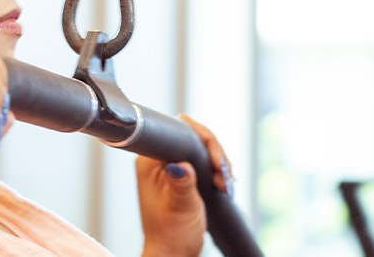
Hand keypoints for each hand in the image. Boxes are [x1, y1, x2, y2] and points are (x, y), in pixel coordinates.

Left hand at [136, 114, 230, 256]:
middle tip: (224, 177)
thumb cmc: (172, 234)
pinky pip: (201, 162)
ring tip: (224, 186)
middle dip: (215, 154)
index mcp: (149, 161)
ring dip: (218, 165)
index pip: (179, 130)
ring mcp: (168, 167)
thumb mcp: (180, 207)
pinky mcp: (180, 176)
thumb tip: (181, 166)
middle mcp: (157, 160)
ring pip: (200, 150)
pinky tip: (223, 185)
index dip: (203, 139)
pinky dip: (216, 171)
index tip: (216, 162)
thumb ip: (181, 183)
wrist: (173, 253)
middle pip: (193, 137)